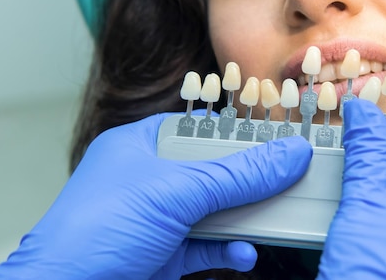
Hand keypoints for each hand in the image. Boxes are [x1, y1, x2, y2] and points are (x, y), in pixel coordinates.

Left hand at [0, 114, 312, 278]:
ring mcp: (156, 219)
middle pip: (214, 172)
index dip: (239, 130)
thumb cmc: (94, 231)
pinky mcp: (162, 255)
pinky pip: (207, 247)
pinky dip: (230, 250)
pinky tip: (245, 252)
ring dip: (246, 218)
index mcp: (141, 146)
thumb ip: (238, 174)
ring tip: (278, 216)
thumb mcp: (175, 193)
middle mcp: (150, 179)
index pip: (200, 129)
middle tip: (290, 177)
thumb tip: (291, 154)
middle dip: (250, 180)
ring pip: (214, 211)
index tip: (278, 136)